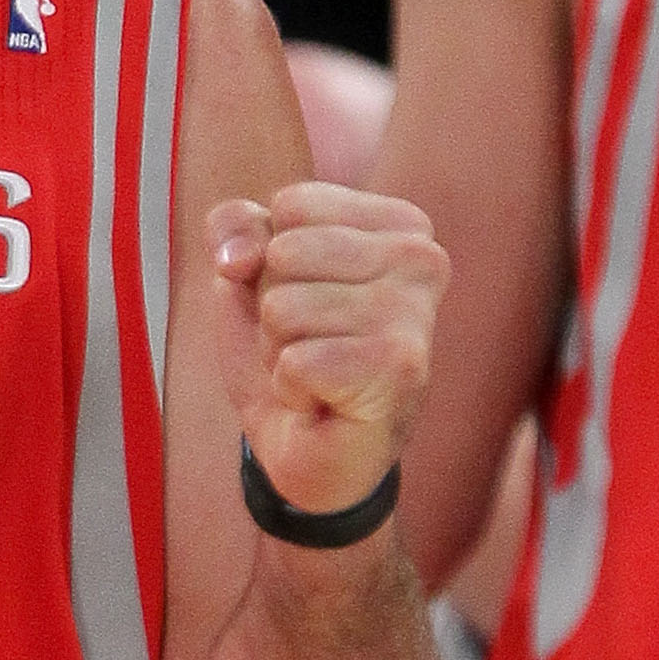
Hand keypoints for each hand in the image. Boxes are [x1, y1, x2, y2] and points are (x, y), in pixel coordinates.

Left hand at [209, 182, 448, 520]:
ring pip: (284, 308)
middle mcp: (421, 258)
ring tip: (316, 375)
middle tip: (309, 346)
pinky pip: (292, 360)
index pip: (294, 204)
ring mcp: (414, 313)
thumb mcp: (250, 277)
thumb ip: (236, 227)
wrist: (312, 455)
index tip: (308, 301)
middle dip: (273, 309)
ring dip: (280, 352)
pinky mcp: (396, 366)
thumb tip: (238, 255)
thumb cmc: (291, 357)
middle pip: (285, 252)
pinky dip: (290, 389)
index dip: (270, 259)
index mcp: (401, 225)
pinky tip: (322, 402)